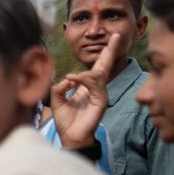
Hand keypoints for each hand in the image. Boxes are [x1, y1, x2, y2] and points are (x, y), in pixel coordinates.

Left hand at [50, 33, 118, 148]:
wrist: (70, 138)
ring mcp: (100, 95)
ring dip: (84, 73)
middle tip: (116, 35)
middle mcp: (96, 89)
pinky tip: (72, 80)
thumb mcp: (57, 101)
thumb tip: (68, 78)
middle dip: (110, 50)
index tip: (107, 41)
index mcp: (87, 88)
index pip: (96, 67)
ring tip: (71, 78)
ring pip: (98, 75)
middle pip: (105, 66)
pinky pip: (94, 85)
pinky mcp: (101, 102)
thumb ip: (60, 88)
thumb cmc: (65, 122)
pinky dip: (83, 80)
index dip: (100, 55)